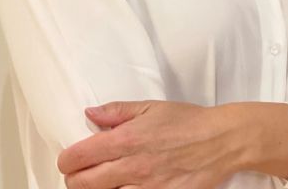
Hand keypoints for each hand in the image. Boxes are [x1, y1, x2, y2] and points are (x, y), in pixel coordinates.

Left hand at [57, 99, 233, 188]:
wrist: (220, 141)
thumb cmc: (188, 121)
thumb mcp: (151, 107)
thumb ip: (117, 111)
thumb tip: (90, 114)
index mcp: (126, 140)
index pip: (79, 157)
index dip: (67, 160)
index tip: (69, 159)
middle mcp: (131, 167)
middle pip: (83, 184)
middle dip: (74, 180)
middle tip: (79, 174)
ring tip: (102, 182)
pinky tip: (124, 188)